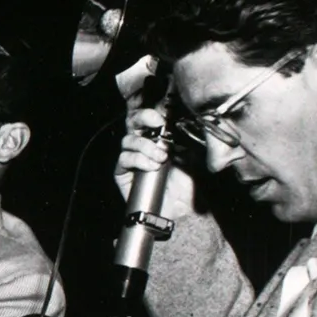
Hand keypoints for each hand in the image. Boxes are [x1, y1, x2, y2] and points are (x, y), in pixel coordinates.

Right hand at [114, 104, 195, 218]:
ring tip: (162, 157)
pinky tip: (152, 166)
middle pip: (132, 121)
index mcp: (158, 136)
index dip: (152, 107)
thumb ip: (189, 135)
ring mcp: (131, 158)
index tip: (166, 108)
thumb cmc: (188, 182)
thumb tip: (189, 115)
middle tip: (158, 122)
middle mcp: (142, 144)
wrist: (182, 209)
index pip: (150, 116)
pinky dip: (138, 160)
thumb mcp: (194, 153)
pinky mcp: (122, 173)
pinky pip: (124, 159)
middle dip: (144, 117)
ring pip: (128, 140)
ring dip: (145, 145)